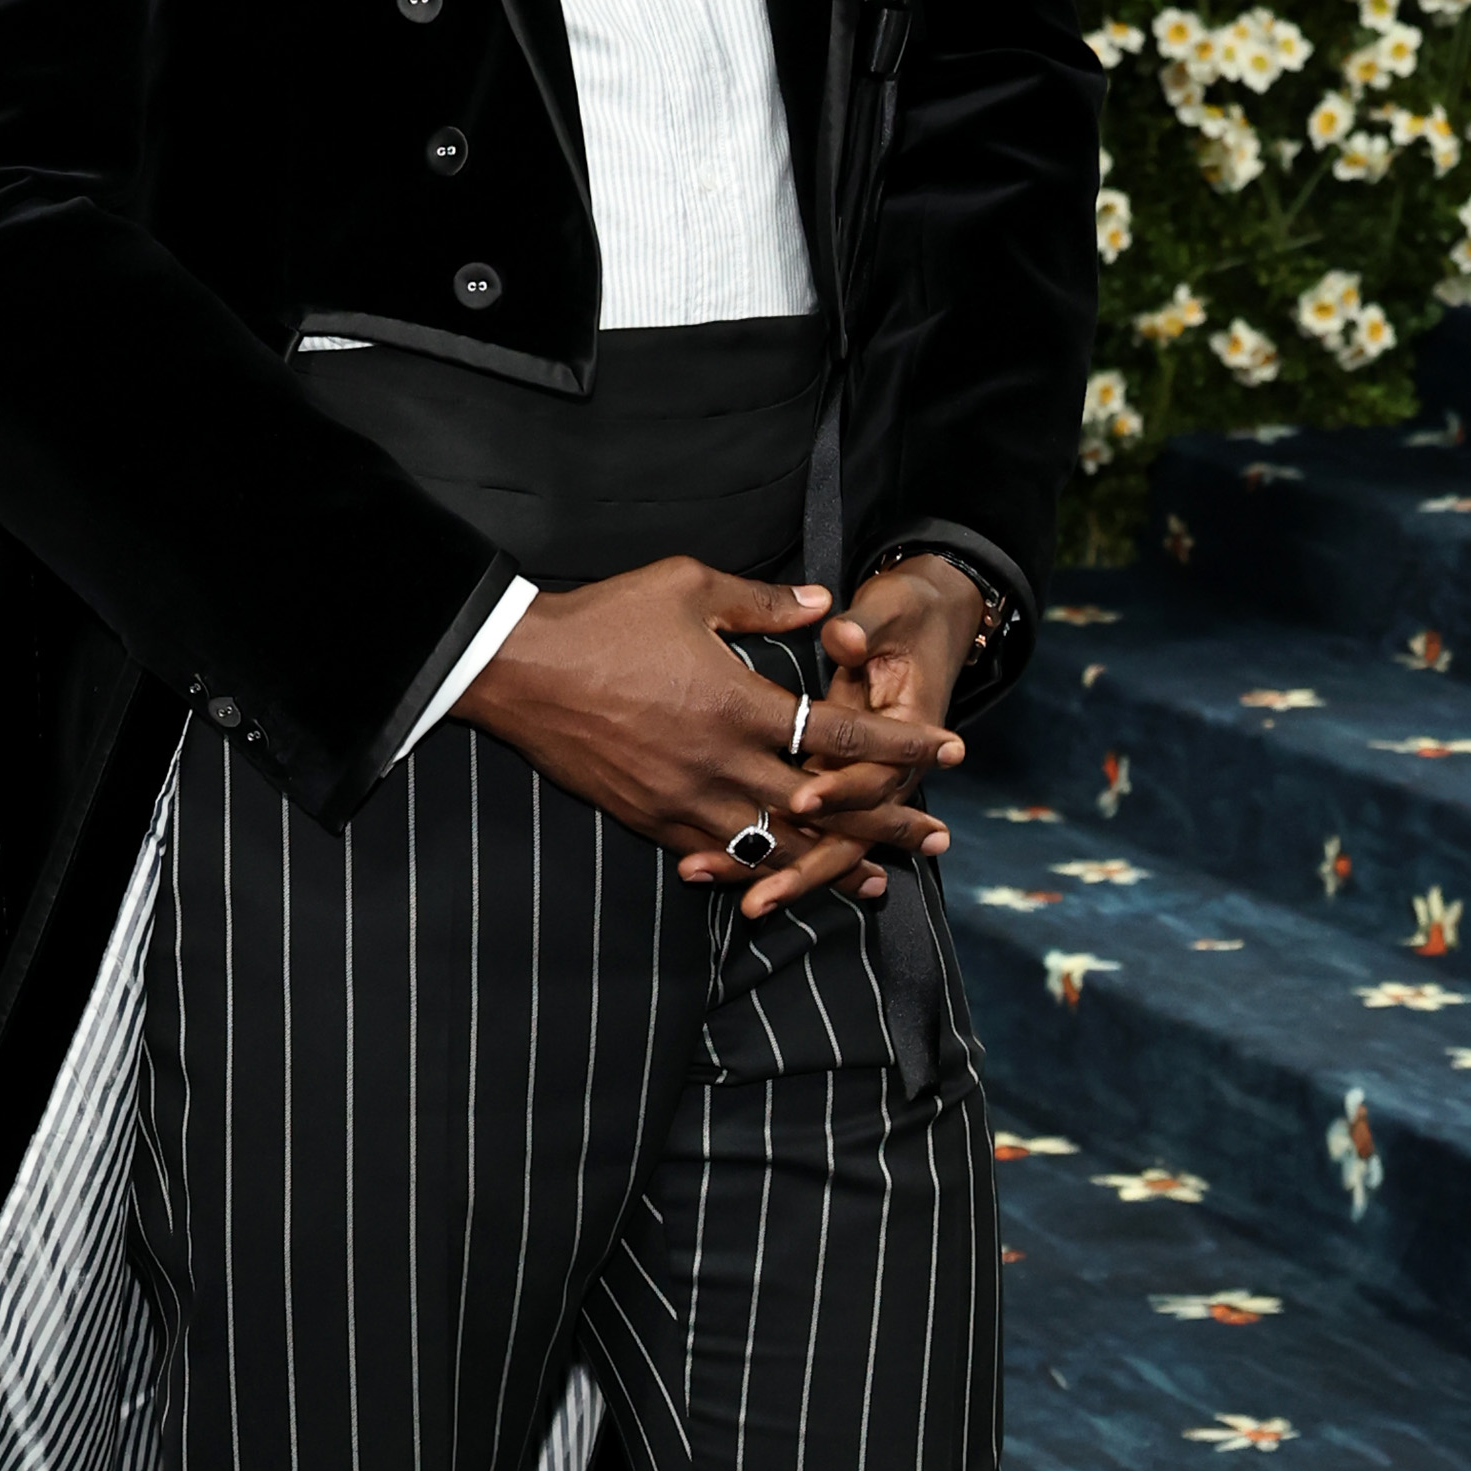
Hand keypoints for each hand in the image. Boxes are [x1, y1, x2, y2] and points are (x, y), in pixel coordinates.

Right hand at [452, 561, 960, 920]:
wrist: (519, 670)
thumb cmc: (604, 618)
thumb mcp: (689, 588)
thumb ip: (763, 603)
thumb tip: (824, 605)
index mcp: (740, 704)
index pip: (841, 730)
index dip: (901, 742)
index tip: (951, 750)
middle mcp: (721, 763)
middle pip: (824, 807)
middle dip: (887, 824)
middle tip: (937, 839)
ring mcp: (685, 801)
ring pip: (775, 846)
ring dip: (833, 865)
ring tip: (879, 881)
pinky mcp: (649, 821)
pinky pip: (717, 857)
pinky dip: (758, 871)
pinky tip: (783, 883)